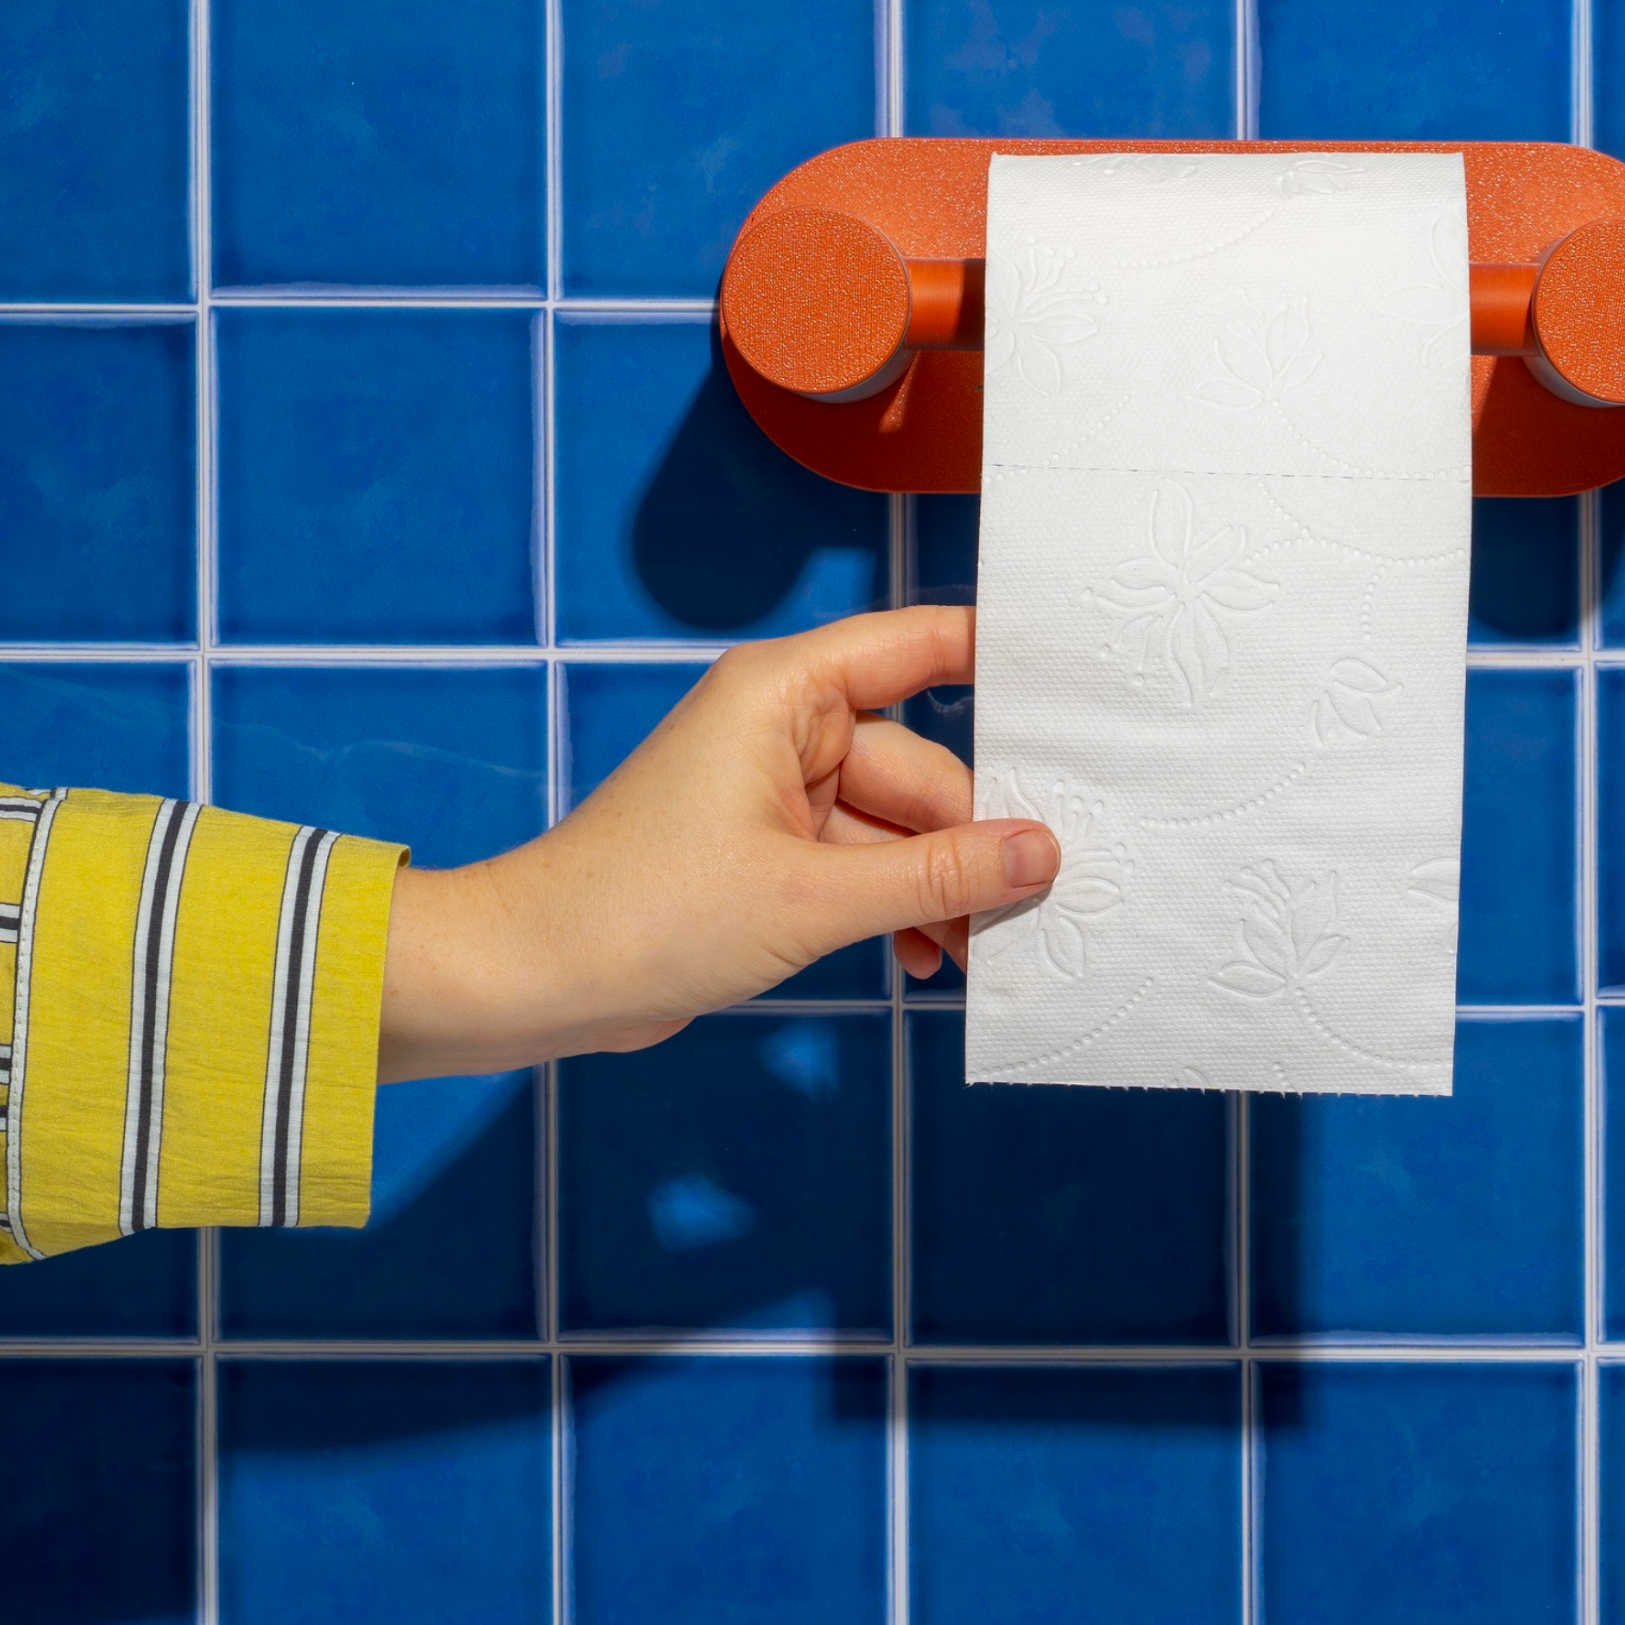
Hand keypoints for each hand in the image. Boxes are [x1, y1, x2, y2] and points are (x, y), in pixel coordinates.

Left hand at [376, 605, 1053, 1081]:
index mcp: (786, 692)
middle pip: (925, 764)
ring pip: (901, 826)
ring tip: (987, 952)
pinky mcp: (772, 851)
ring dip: (940, 889)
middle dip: (975, 839)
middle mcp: (788, 726)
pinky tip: (930, 960)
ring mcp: (779, 791)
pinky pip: (866, 865)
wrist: (535, 979)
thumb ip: (938, 873)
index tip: (1089, 691)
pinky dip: (898, 908)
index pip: (924, 645)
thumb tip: (1044, 852)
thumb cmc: (644, 912)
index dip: (1005, 662)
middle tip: (1043, 899)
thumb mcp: (813, 897)